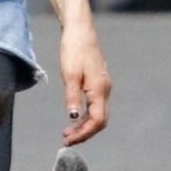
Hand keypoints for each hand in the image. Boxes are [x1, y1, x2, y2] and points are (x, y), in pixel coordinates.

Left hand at [59, 17, 110, 144]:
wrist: (80, 29)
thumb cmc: (74, 49)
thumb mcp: (69, 73)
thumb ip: (71, 97)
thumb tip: (72, 118)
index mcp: (99, 89)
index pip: (97, 121)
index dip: (84, 134)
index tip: (68, 141)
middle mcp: (105, 90)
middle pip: (99, 120)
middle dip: (84, 133)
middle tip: (66, 140)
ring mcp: (103, 86)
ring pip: (98, 114)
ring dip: (84, 126)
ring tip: (67, 132)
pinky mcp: (98, 82)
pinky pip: (95, 106)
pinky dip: (85, 116)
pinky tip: (74, 117)